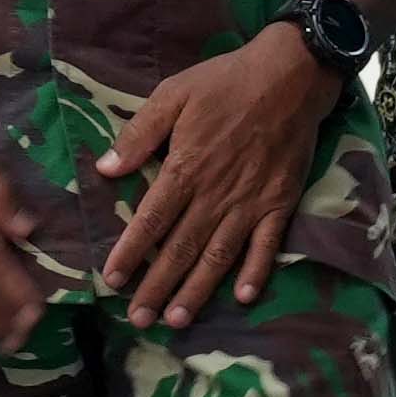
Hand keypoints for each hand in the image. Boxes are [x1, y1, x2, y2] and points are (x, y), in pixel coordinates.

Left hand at [94, 25, 339, 328]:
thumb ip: (139, 134)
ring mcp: (250, 203)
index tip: (112, 280)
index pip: (151, 221)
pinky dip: (255, 272)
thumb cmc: (225, 82)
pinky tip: (242, 297)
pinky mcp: (280, 203)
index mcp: (185, 169)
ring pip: (218, 256)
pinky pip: (266, 245)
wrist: (290, 76)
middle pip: (181, 249)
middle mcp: (215, 194)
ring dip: (197, 290)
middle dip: (157, 287)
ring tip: (177, 320)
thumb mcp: (173, 95)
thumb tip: (105, 169)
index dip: (130, 253)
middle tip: (139, 320)